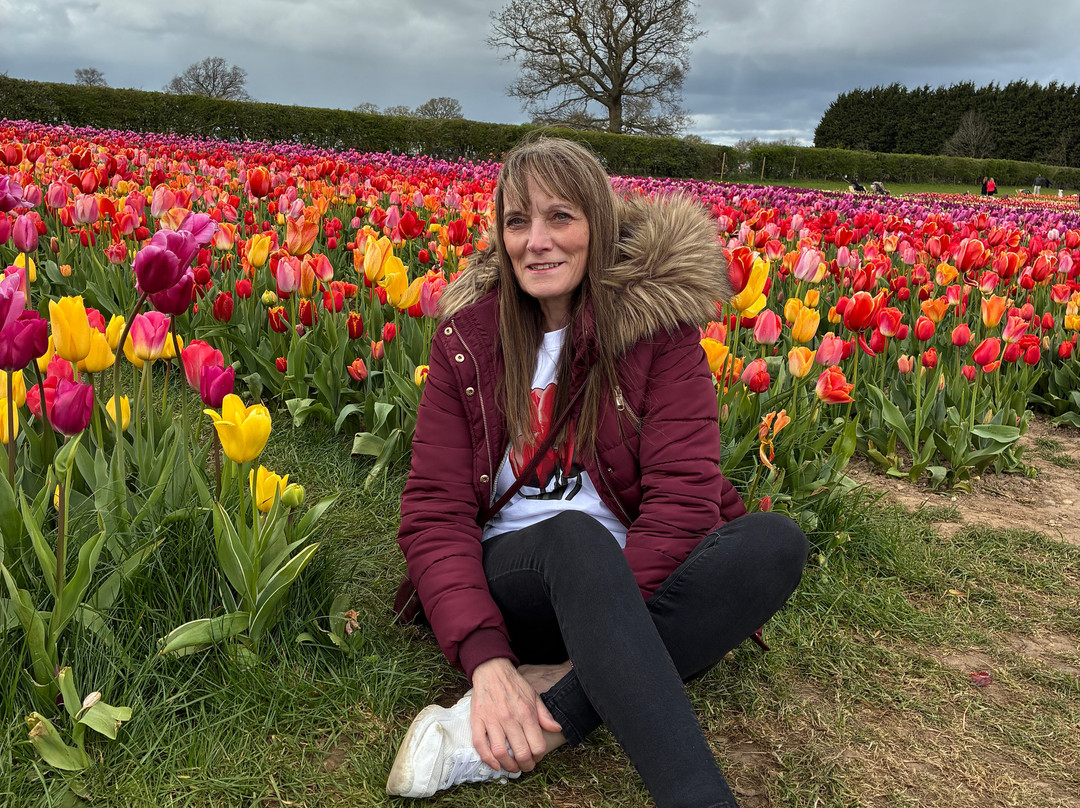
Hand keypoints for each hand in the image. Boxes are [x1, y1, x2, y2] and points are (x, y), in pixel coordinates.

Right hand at [469, 657, 561, 773]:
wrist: (492, 670)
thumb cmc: (514, 684)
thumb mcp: (534, 696)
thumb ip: (545, 715)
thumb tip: (557, 729)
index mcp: (526, 713)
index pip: (537, 745)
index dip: (539, 757)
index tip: (537, 757)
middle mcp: (510, 718)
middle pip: (520, 752)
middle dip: (525, 765)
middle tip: (525, 766)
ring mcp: (492, 720)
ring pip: (500, 752)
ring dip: (507, 766)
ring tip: (511, 767)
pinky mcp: (477, 720)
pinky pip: (480, 745)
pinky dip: (487, 759)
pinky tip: (495, 764)